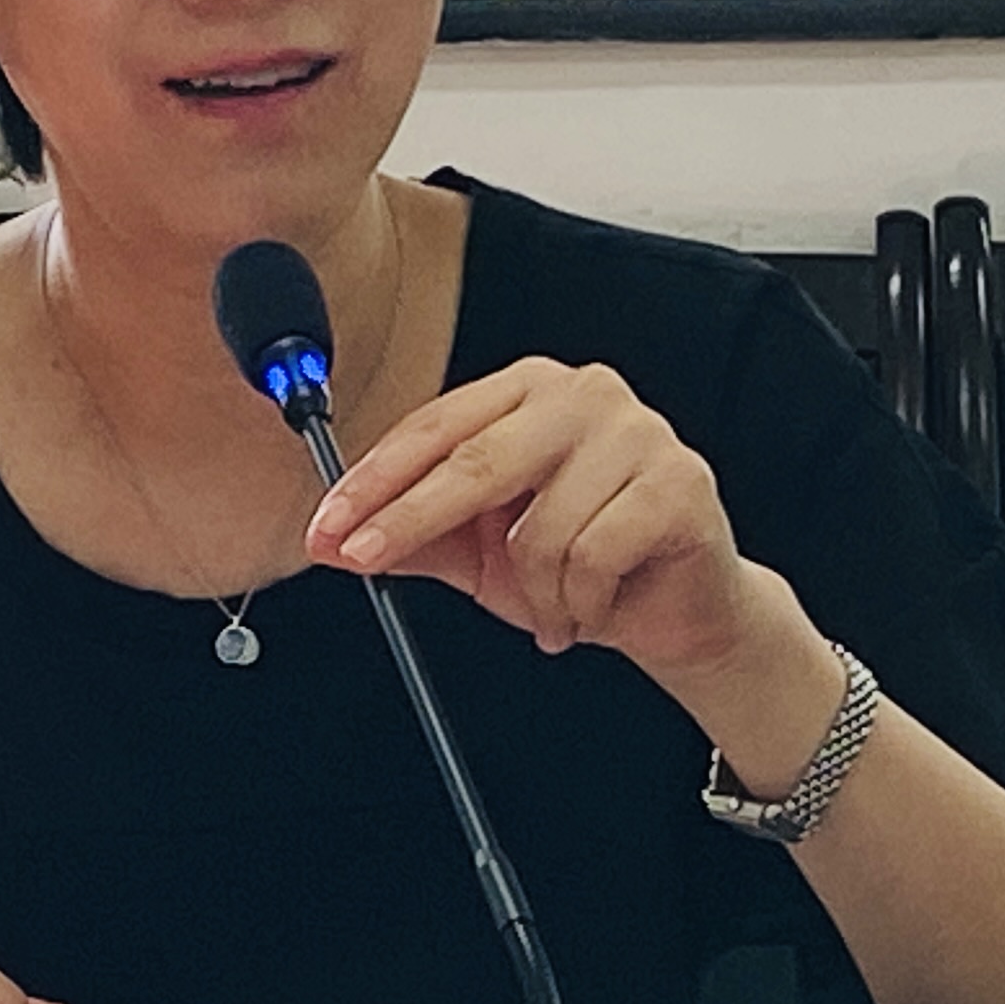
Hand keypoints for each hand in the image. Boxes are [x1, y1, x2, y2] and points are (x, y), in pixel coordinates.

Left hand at [304, 357, 781, 690]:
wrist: (677, 609)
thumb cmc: (579, 564)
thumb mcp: (479, 553)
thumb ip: (413, 537)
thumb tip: (332, 544)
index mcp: (530, 391)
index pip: (436, 426)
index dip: (374, 481)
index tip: (326, 527)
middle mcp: (584, 395)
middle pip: (475, 461)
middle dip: (408, 519)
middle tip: (364, 561)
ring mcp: (637, 433)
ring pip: (538, 529)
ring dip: (532, 594)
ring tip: (551, 611)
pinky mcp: (678, 483)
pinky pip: (593, 557)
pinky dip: (580, 603)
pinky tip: (591, 611)